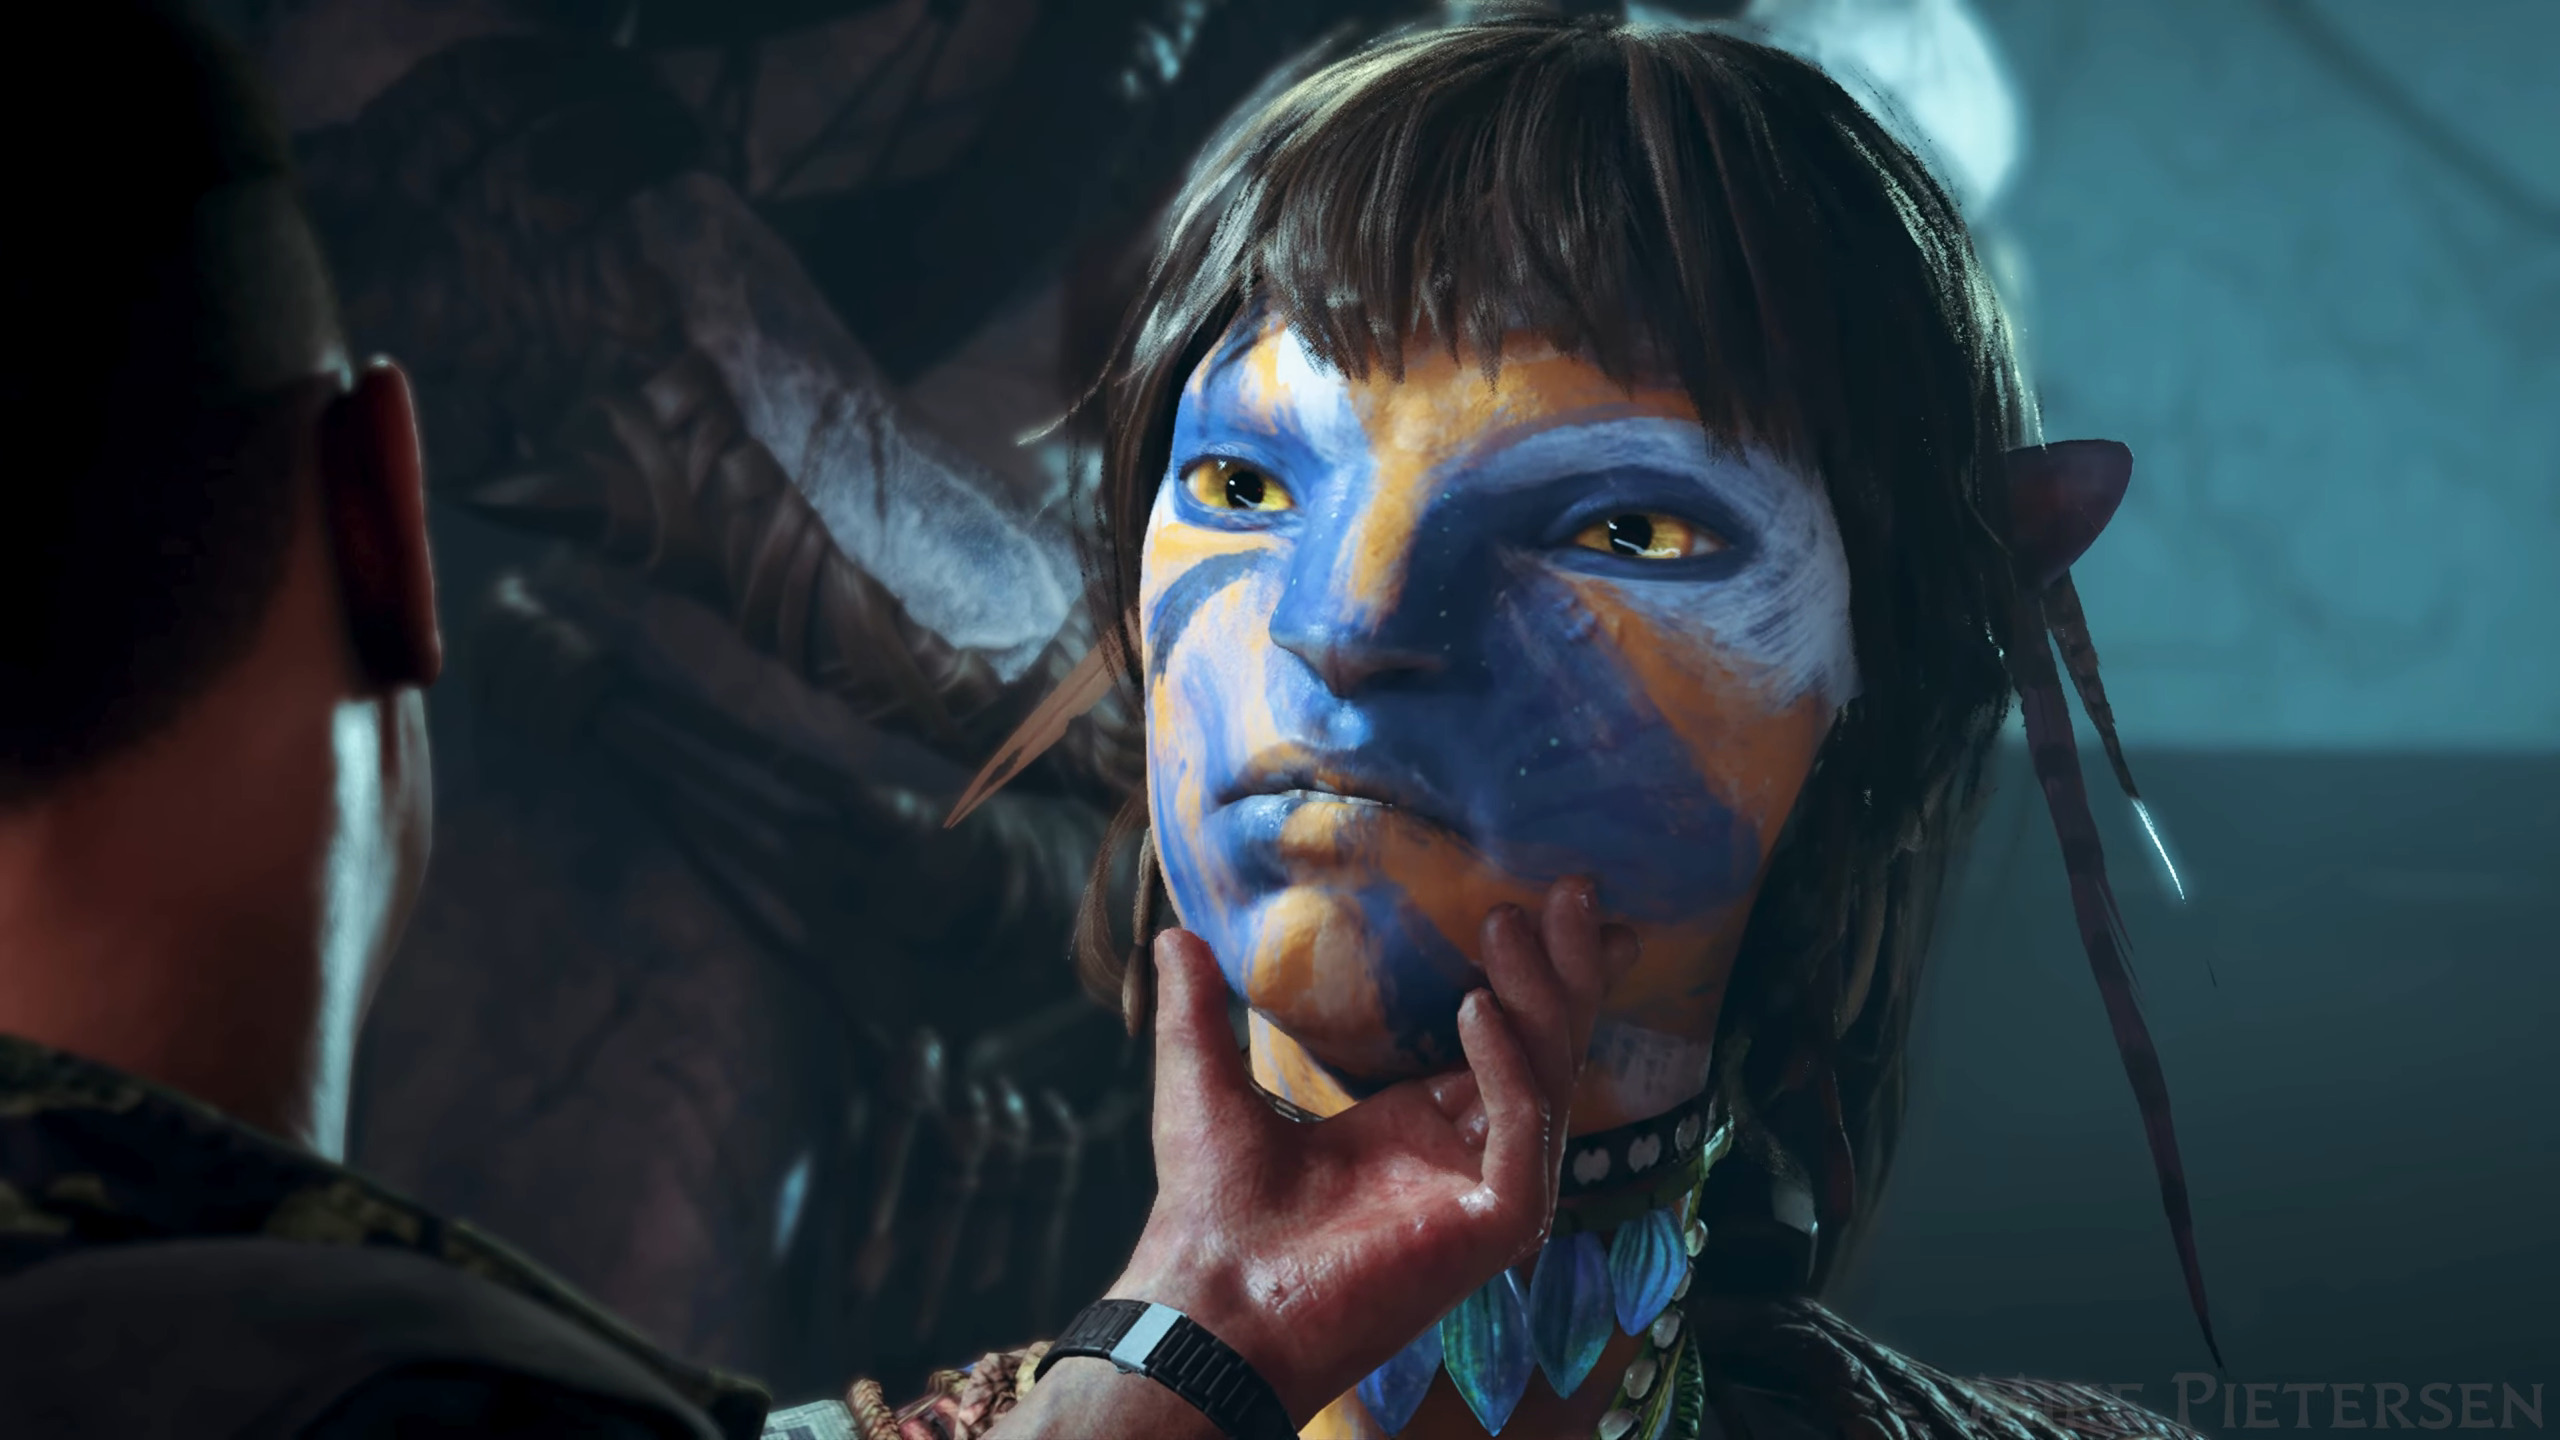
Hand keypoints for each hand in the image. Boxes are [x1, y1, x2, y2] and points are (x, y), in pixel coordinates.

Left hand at [1106, 877, 1636, 1424]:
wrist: (1209, 1297)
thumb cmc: (1212, 1209)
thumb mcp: (1205, 1083)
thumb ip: (1200, 1011)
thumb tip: (1173, 938)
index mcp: (1414, 1129)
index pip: (1499, 1040)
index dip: (1525, 975)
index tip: (1534, 902)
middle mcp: (1461, 1156)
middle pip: (1541, 1048)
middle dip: (1560, 970)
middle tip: (1568, 887)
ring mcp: (1486, 1193)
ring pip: (1547, 1079)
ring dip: (1538, 997)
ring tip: (1513, 922)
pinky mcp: (1497, 1226)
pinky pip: (1524, 1132)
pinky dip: (1507, 1067)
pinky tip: (1477, 1009)